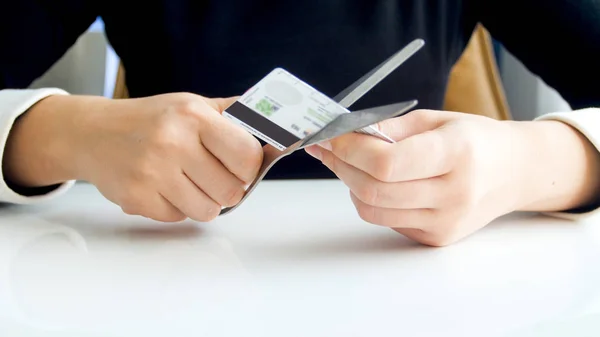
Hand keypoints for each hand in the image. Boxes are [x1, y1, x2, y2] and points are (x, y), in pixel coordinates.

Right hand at [4, 93, 262, 221]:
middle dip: (228, 188)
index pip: (247, 156)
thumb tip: (276, 127)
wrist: (92, 133)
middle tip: (213, 176)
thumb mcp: (192, 105)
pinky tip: (163, 187)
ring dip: (204, 202)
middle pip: (231, 191)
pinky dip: (177, 208)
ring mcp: (153, 173)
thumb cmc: (150, 120)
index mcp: (193, 116)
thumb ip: (233, 116)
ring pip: (208, 211)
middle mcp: (173, 142)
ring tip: (188, 182)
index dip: (249, 167)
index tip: (240, 166)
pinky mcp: (137, 198)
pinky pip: (179, 218)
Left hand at [305, 110, 599, 245]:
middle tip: (328, 149)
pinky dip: (372, 200)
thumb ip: (390, 126)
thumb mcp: (436, 119)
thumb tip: (345, 134)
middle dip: (340, 166)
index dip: (350, 150)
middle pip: (373, 189)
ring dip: (351, 185)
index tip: (331, 137)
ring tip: (351, 163)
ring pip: (373, 210)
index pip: (387, 163)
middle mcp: (454, 193)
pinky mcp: (437, 238)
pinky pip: (387, 220)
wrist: (514, 172)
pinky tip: (381, 182)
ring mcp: (446, 221)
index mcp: (457, 153)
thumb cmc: (475, 140)